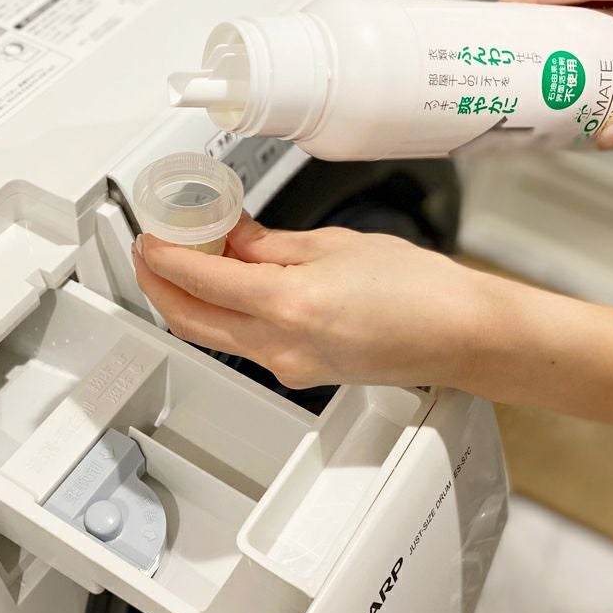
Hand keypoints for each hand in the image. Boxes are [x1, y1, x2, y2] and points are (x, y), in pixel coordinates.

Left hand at [132, 214, 488, 388]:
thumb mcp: (335, 246)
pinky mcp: (300, 374)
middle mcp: (282, 346)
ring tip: (191, 262)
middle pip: (191, 321)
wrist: (461, 334)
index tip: (151, 238)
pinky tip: (232, 287)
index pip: (200, 280)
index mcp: (289, 305)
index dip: (164, 256)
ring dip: (190, 301)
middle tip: (152, 253)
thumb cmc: (420, 290)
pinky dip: (226, 315)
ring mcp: (289, 367)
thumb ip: (270, 245)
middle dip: (160, 286)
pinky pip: (245, 344)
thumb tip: (232, 238)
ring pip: (213, 335)